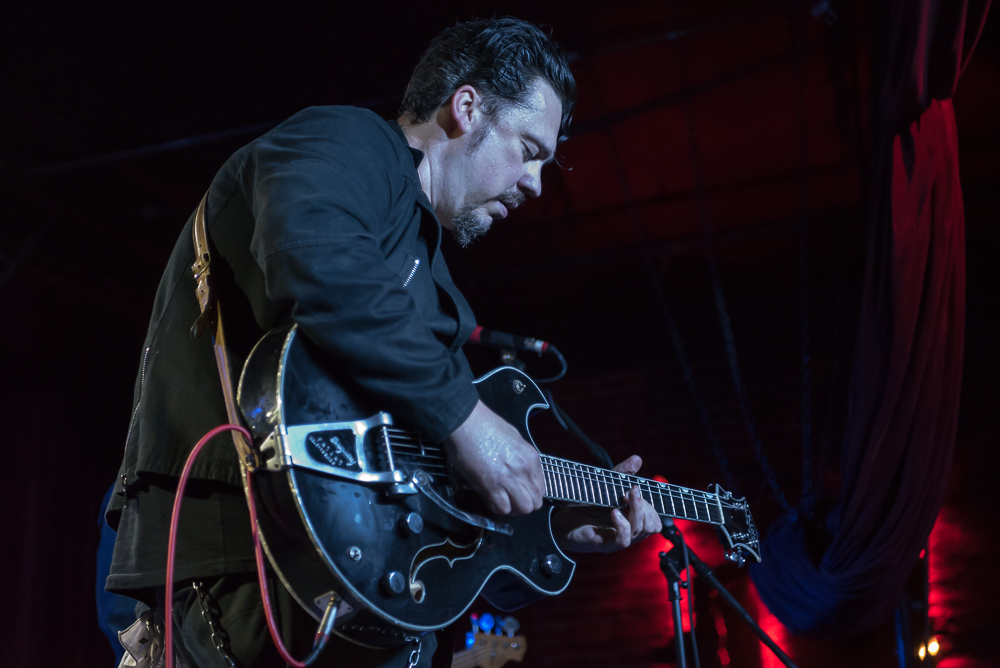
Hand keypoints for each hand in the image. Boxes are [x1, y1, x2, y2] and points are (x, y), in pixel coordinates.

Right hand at [444, 400, 544, 514]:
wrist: (466, 423)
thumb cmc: (487, 425)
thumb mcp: (515, 438)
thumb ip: (522, 457)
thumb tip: (521, 470)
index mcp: (531, 458)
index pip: (541, 488)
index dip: (532, 493)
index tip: (522, 492)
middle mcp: (523, 471)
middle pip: (534, 503)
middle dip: (524, 504)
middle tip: (513, 499)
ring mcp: (507, 480)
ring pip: (521, 509)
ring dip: (512, 508)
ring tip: (503, 500)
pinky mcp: (490, 487)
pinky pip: (501, 508)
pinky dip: (497, 508)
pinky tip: (491, 499)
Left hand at [552, 455, 662, 552]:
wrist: (560, 520)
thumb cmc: (584, 505)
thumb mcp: (605, 486)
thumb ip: (622, 474)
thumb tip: (637, 459)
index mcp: (631, 520)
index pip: (654, 520)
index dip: (650, 505)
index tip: (636, 488)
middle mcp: (628, 532)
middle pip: (652, 526)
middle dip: (645, 507)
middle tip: (632, 492)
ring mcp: (617, 539)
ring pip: (640, 532)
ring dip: (636, 513)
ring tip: (624, 498)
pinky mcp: (605, 544)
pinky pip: (623, 540)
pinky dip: (622, 525)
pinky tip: (614, 512)